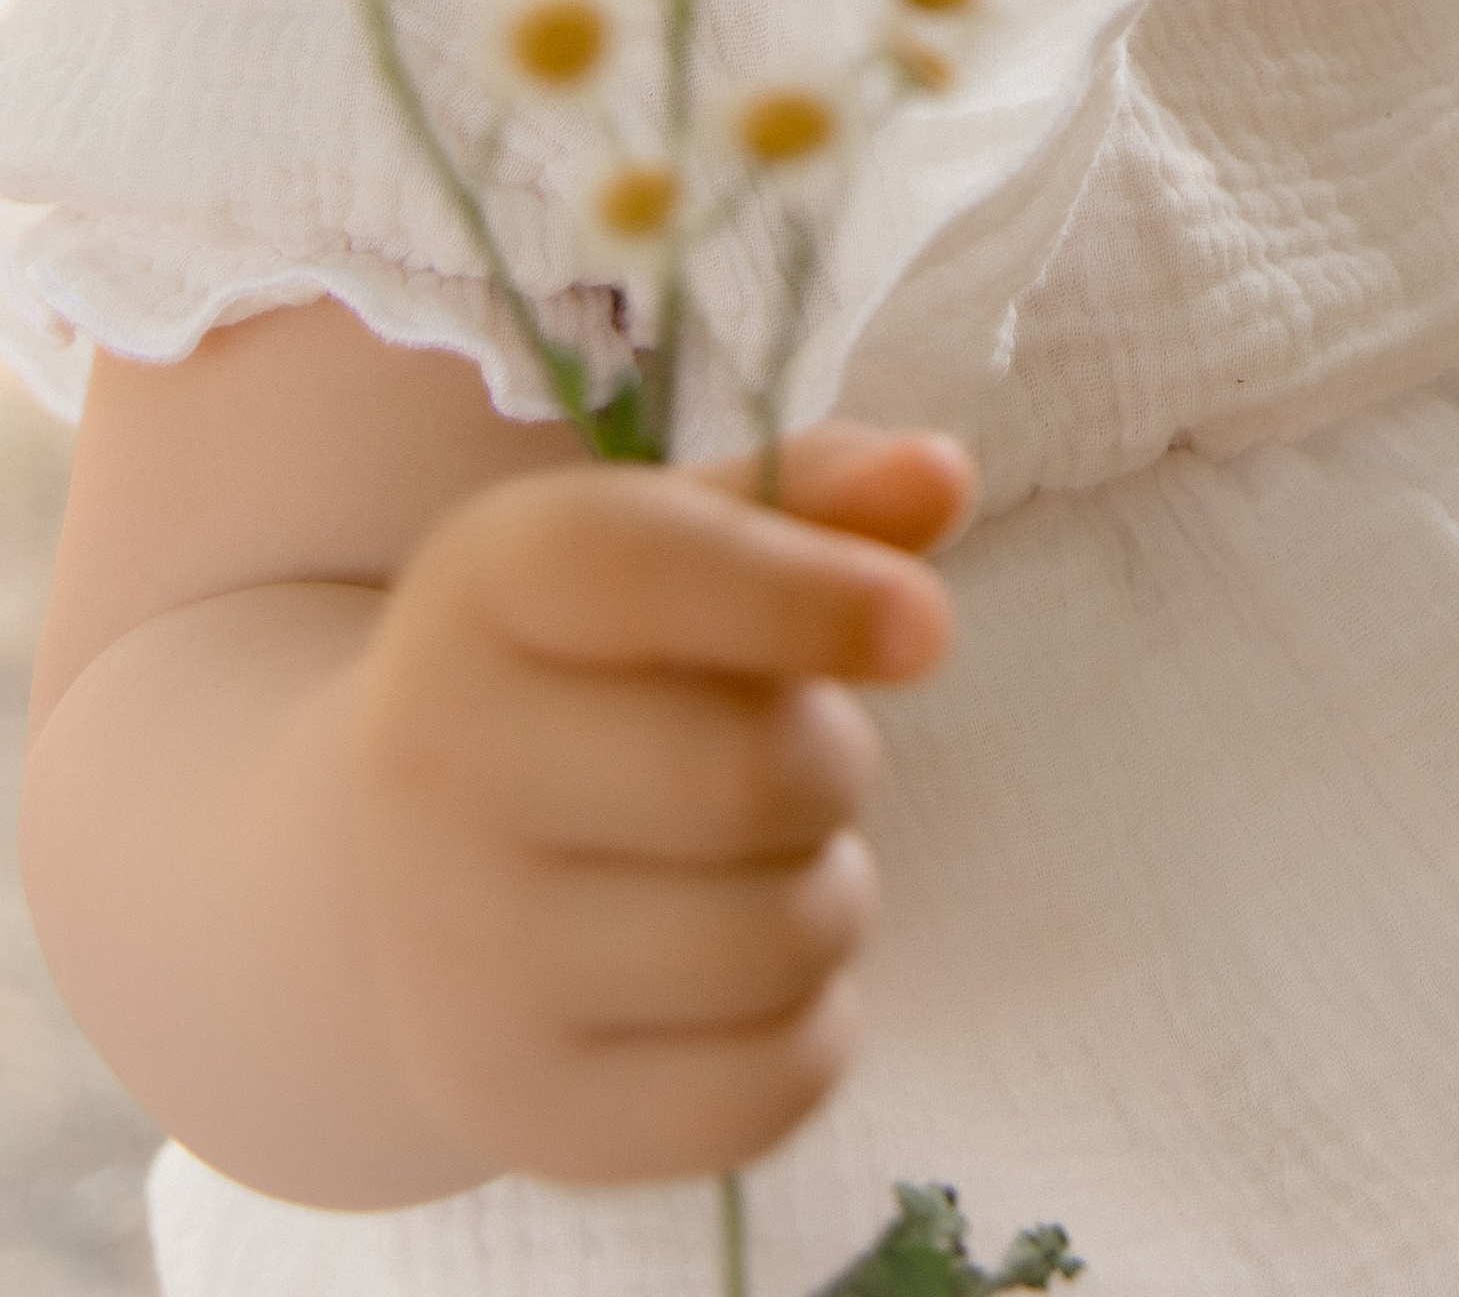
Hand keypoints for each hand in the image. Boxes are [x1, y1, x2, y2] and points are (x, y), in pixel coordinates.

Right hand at [351, 423, 970, 1186]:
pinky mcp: (521, 1109)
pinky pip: (766, 1090)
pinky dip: (812, 1031)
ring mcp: (461, 956)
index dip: (813, 595)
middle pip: (744, 777)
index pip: (644, 571)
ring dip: (828, 894)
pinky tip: (752, 978)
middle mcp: (440, 764)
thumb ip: (817, 501)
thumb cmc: (590, 670)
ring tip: (764, 862)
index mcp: (485, 583)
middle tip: (806, 756)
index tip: (928, 626)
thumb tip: (943, 475)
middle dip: (834, 762)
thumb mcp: (674, 546)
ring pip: (773, 941)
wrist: (390, 871)